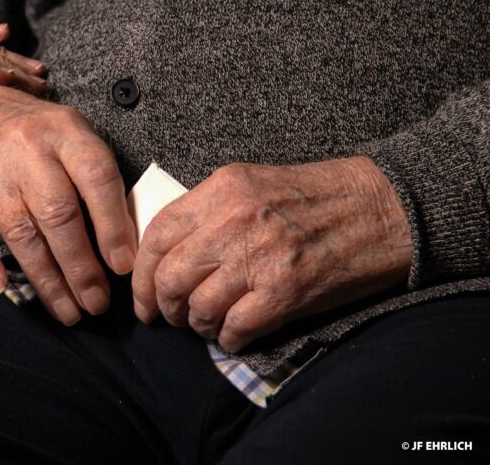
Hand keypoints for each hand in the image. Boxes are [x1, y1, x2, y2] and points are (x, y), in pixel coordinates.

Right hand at [0, 84, 138, 324]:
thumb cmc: (29, 131)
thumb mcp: (68, 133)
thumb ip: (94, 176)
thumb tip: (123, 240)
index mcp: (63, 130)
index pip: (96, 178)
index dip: (113, 225)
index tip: (123, 265)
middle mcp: (26, 147)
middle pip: (59, 214)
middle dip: (81, 267)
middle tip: (96, 303)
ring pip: (21, 232)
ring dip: (46, 279)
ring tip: (67, 310)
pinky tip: (2, 289)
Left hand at [132, 157, 413, 351]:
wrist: (384, 207)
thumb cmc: (318, 198)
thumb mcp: (252, 184)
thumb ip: (209, 213)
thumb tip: (169, 256)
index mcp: (222, 189)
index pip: (158, 235)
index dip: (140, 274)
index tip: (143, 298)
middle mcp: (232, 220)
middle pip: (170, 277)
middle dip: (164, 307)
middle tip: (172, 319)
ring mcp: (259, 256)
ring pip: (198, 308)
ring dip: (197, 326)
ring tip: (208, 326)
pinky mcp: (286, 290)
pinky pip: (235, 328)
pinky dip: (228, 339)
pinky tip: (235, 336)